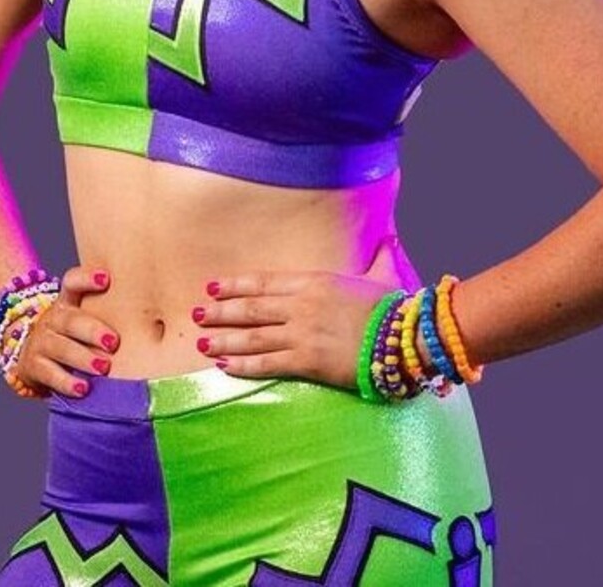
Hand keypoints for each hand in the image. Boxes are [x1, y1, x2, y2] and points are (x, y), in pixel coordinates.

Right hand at [14, 265, 119, 397]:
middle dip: (92, 330)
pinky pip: (49, 373)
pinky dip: (66, 382)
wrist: (32, 358)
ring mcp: (40, 342)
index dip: (86, 278)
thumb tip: (154, 322)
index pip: (72, 282)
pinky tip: (83, 388)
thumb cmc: (73, 337)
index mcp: (67, 302)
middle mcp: (52, 318)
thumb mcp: (84, 320)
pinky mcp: (32, 366)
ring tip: (103, 368)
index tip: (106, 279)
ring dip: (83, 358)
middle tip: (113, 342)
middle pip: (70, 320)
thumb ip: (108, 315)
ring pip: (60, 347)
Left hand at [190, 235, 408, 390]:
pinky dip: (243, 364)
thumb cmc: (393, 307)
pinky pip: (267, 363)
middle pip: (251, 308)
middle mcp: (301, 304)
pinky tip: (225, 365)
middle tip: (197, 314)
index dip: (236, 285)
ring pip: (252, 336)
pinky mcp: (307, 361)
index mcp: (314, 281)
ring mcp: (302, 332)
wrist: (405, 336)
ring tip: (202, 342)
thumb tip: (389, 238)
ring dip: (224, 338)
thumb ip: (380, 256)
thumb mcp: (382, 275)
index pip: (264, 282)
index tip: (215, 286)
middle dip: (221, 311)